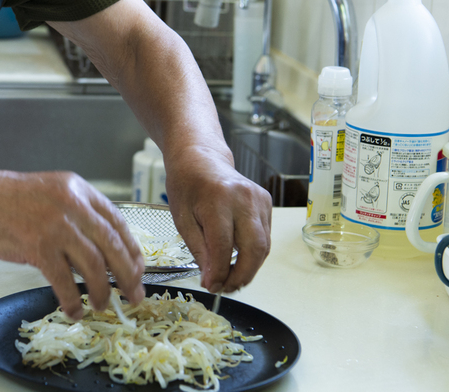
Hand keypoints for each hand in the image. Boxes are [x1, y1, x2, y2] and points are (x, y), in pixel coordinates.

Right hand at [0, 170, 144, 318]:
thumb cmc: (10, 200)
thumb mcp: (53, 193)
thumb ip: (78, 214)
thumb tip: (100, 249)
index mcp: (80, 190)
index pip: (117, 222)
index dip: (132, 250)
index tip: (138, 269)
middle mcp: (73, 205)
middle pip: (112, 245)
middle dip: (128, 275)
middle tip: (134, 294)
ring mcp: (57, 225)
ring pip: (93, 265)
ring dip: (101, 291)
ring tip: (102, 305)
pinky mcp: (39, 246)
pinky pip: (64, 281)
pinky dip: (72, 300)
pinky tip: (74, 310)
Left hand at [165, 145, 271, 293]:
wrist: (200, 158)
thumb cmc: (187, 186)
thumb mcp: (182, 219)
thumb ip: (199, 250)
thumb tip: (212, 280)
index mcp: (218, 199)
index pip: (224, 246)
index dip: (219, 272)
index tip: (211, 286)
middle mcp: (244, 198)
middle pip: (254, 249)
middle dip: (242, 276)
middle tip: (225, 288)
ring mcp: (259, 199)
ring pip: (264, 246)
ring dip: (250, 268)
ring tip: (230, 278)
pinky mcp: (266, 202)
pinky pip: (265, 236)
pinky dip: (254, 253)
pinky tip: (238, 259)